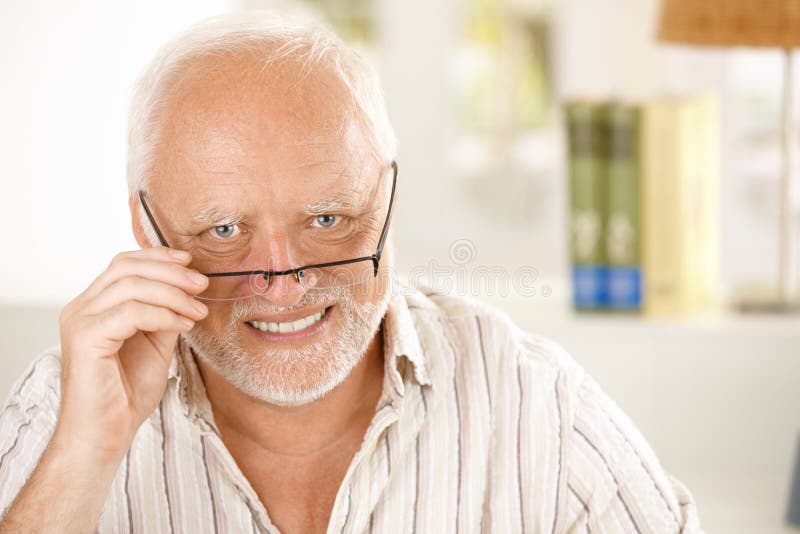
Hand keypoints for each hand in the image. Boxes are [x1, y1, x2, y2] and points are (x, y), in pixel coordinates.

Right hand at [55, 246, 208, 461]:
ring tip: (197, 311)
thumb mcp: (155, 345)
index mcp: (93, 306)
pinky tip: (183, 325)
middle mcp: (81, 308)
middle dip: (171, 272)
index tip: (191, 263)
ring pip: (131, 286)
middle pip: (126, 267)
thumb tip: (188, 290)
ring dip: (173, 294)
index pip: (124, 264)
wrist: (105, 435)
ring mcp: (79, 321)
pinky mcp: (85, 338)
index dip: (158, 257)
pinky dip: (164, 314)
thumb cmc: (126, 395)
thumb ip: (165, 315)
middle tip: (201, 285)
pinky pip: (132, 312)